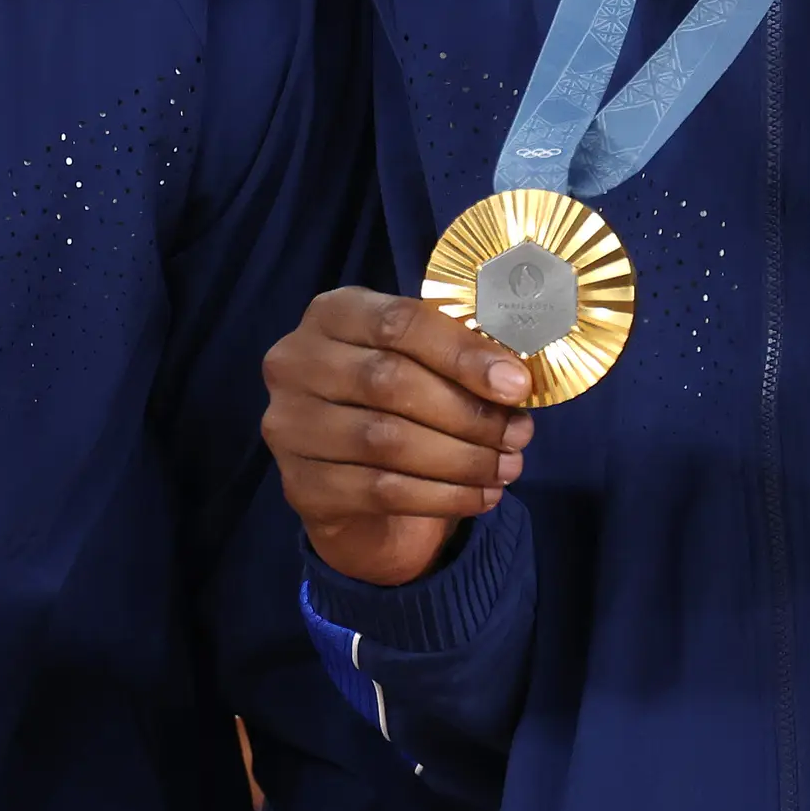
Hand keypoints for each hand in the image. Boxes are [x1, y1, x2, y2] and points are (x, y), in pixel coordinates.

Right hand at [261, 286, 536, 587]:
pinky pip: (380, 490)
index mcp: (332, 314)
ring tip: (506, 467)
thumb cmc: (396, 405)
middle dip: (467, 412)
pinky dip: (442, 496)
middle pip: (389, 380)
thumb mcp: (420, 364)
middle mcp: (296, 362)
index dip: (462, 353)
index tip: (517, 384)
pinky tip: (481, 496)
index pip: (398, 322)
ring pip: (385, 441)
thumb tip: (513, 380)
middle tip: (519, 433)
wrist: (348, 481)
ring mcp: (289, 425)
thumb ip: (457, 360)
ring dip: (462, 459)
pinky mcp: (300, 484)